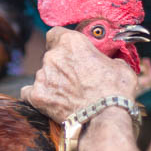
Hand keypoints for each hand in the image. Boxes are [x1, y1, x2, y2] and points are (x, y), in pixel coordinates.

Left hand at [20, 28, 137, 122]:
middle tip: (75, 78)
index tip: (68, 50)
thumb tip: (111, 63)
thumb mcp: (120, 66)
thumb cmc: (115, 90)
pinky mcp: (37, 96)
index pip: (55, 33)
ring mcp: (42, 76)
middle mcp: (52, 56)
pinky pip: (29, 93)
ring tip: (69, 95)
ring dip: (52, 81)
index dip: (60, 41)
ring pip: (43, 75)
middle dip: (60, 65)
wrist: (105, 116)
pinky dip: (37, 96)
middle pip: (50, 56)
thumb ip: (107, 59)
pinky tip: (50, 101)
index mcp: (71, 42)